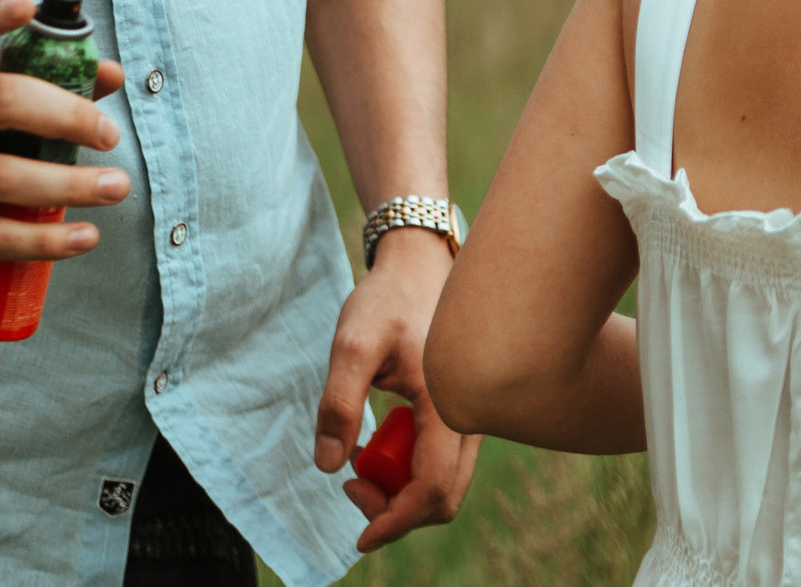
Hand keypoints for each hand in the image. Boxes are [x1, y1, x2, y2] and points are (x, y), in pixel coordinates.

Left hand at [314, 230, 479, 551]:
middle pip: (443, 498)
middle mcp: (471, 417)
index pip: (433, 489)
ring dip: (399, 492)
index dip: (396, 521)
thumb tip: (329, 465)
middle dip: (394, 510)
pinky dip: (407, 472)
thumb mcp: (352, 343)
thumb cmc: (387, 299)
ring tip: (357, 458)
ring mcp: (470, 418)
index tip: (359, 535)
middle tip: (349, 480)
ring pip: (444, 484)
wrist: (418, 265)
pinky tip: (375, 443)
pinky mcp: (461, 416)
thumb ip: (339, 403)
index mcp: (448, 402)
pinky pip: (441, 464)